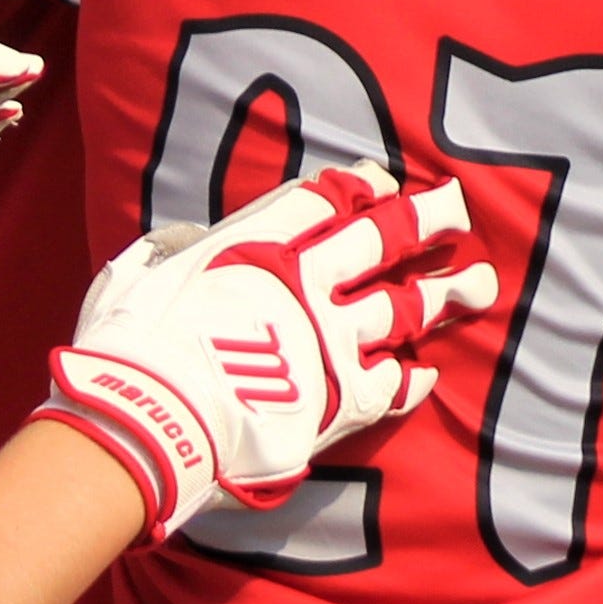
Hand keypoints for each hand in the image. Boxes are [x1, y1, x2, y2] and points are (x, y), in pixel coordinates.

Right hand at [39, 165, 495, 536]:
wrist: (148, 420)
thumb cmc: (124, 349)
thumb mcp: (134, 276)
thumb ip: (168, 251)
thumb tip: (180, 243)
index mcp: (254, 246)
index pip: (323, 200)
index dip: (358, 187)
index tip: (381, 183)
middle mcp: (305, 283)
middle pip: (384, 238)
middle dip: (426, 220)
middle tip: (456, 209)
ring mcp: (329, 339)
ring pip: (406, 306)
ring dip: (445, 294)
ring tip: (478, 284)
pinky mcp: (339, 398)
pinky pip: (393, 385)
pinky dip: (413, 379)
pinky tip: (428, 373)